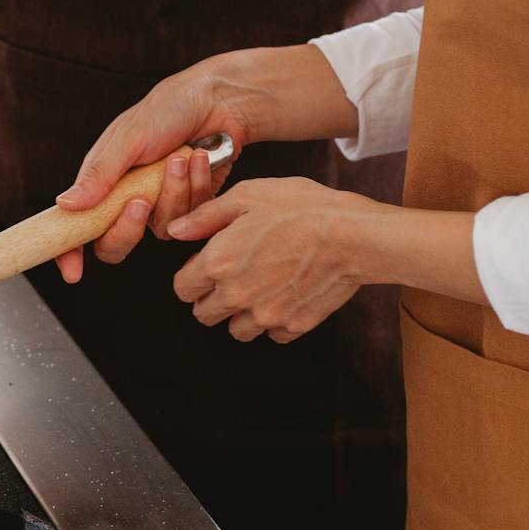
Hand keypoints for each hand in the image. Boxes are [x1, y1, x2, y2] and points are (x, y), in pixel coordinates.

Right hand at [52, 66, 251, 282]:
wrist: (217, 102)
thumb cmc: (166, 111)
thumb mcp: (128, 137)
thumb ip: (99, 174)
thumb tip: (64, 205)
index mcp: (101, 183)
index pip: (76, 227)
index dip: (69, 252)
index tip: (72, 272)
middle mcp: (126, 199)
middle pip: (115, 244)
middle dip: (128, 228)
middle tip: (140, 201)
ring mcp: (159, 206)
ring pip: (159, 229)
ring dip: (172, 193)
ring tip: (180, 157)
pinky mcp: (190, 207)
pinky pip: (190, 218)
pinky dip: (196, 186)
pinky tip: (199, 159)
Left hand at [169, 177, 373, 342]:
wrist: (352, 234)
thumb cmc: (300, 207)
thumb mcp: (246, 196)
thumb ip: (205, 217)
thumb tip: (175, 230)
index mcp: (218, 263)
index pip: (182, 288)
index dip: (191, 275)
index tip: (207, 263)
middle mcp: (237, 295)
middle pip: (204, 314)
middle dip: (211, 297)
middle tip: (232, 275)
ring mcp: (266, 315)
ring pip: (237, 330)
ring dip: (241, 313)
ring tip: (260, 285)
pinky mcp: (294, 326)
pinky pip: (273, 333)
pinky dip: (274, 320)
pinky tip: (285, 293)